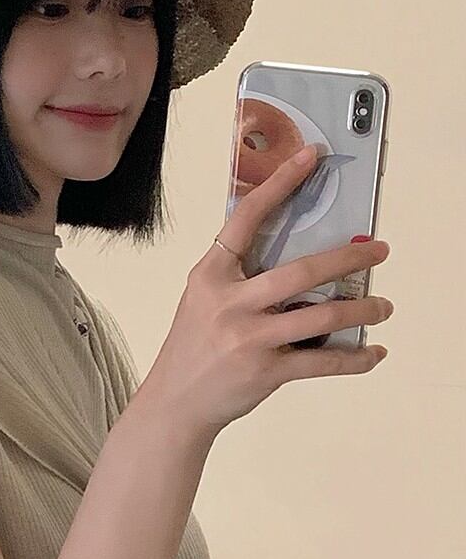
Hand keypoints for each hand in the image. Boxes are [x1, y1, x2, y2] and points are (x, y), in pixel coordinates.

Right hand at [144, 144, 392, 435]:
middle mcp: (230, 301)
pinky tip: (373, 353)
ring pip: (322, 316)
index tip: (310, 158)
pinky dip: (356, 358)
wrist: (176, 400)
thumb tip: (293, 255)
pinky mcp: (267, 371)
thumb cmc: (192, 343)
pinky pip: (324, 362)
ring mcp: (249, 338)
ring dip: (363, 309)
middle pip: (301, 271)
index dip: (280, 184)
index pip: (247, 217)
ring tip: (383, 306)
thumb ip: (237, 275)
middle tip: (379, 251)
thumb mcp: (202, 297)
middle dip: (349, 260)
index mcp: (211, 273)